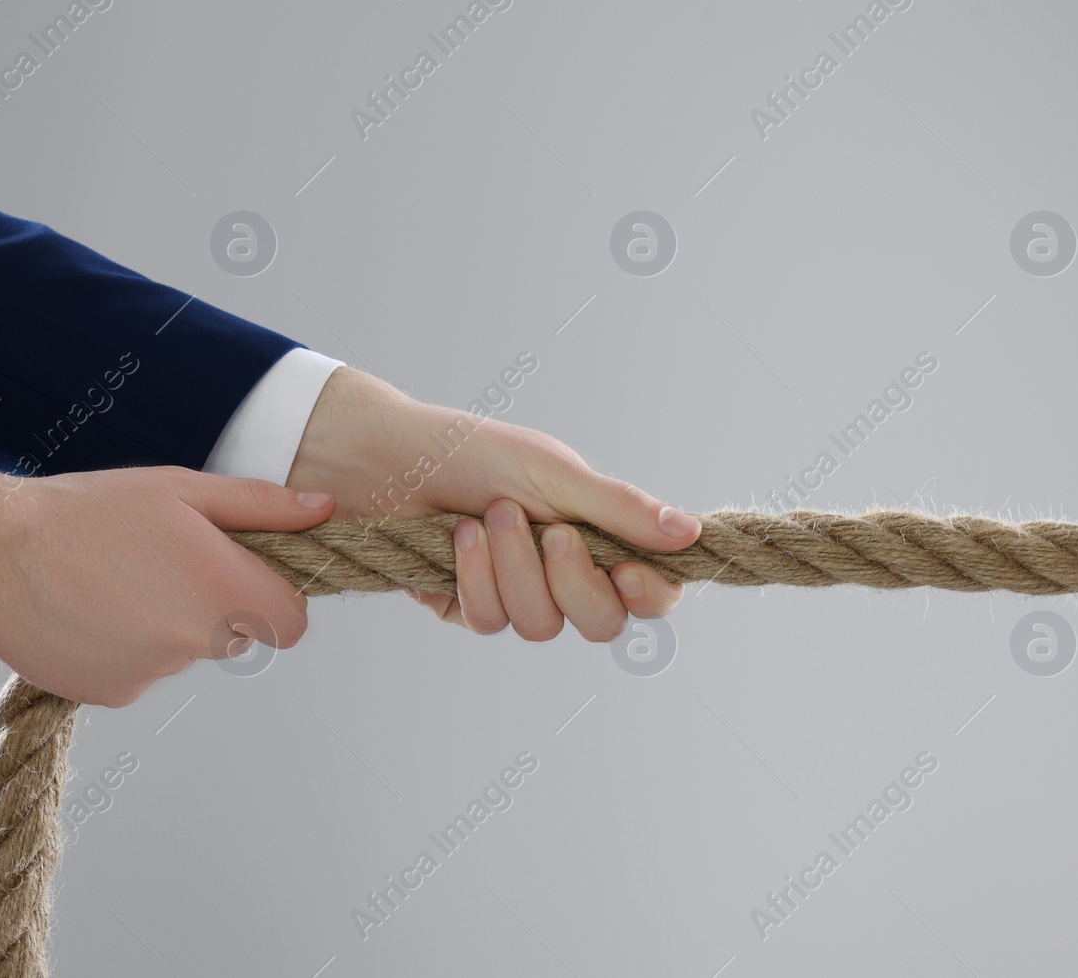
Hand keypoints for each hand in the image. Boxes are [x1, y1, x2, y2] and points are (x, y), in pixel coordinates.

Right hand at [0, 465, 336, 705]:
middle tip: (166, 562)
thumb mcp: (182, 489)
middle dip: (218, 603)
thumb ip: (261, 505)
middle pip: (240, 634)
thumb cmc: (89, 510)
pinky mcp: (114, 693)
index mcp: (224, 588)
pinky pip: (142, 672)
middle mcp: (196, 642)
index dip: (277, 596)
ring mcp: (154, 674)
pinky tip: (92, 609)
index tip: (242, 570)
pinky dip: (128, 647)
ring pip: (187, 652)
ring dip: (169, 623)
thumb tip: (324, 509)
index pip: (293, 621)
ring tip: (116, 578)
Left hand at [285, 366, 699, 640]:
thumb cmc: (473, 451)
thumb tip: (689, 534)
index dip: (650, 595)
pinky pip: (488, 621)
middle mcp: (563, 572)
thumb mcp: (553, 472)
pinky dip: (475, 578)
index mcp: (598, 536)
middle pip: (602, 623)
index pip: (651, 591)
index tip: (626, 572)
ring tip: (489, 515)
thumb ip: (619, 507)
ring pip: (541, 626)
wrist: (387, 456)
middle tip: (551, 533)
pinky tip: (458, 537)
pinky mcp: (467, 607)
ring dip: (514, 570)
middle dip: (573, 582)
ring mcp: (516, 593)